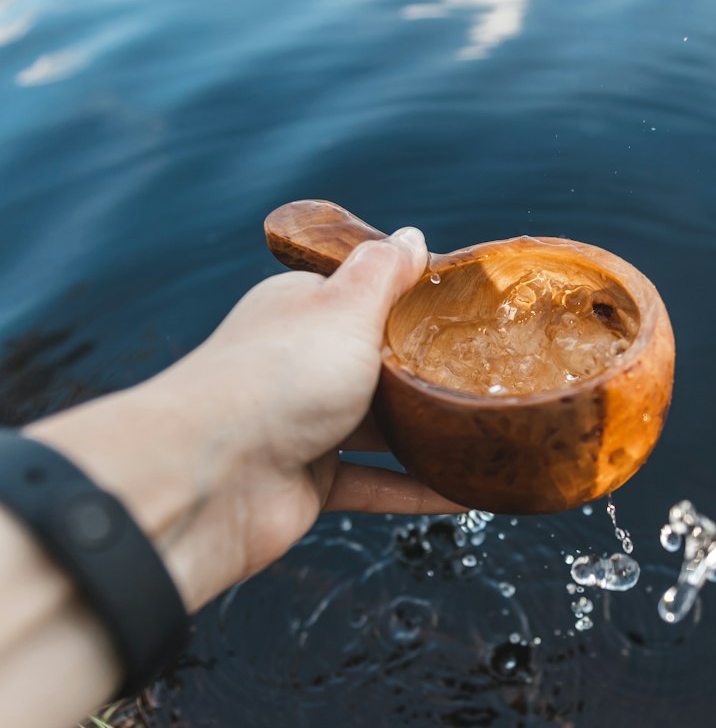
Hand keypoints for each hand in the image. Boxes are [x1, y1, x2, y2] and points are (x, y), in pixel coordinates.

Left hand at [29, 228, 459, 612]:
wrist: (210, 478)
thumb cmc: (275, 379)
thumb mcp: (344, 308)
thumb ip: (383, 274)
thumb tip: (411, 236)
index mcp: (300, 312)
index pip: (361, 295)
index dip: (412, 299)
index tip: (469, 308)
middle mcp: (300, 365)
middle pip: (376, 364)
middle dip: (427, 370)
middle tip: (493, 369)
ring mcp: (304, 427)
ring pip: (380, 427)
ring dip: (430, 431)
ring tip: (490, 427)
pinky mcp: (310, 483)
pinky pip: (376, 484)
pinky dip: (419, 489)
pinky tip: (467, 491)